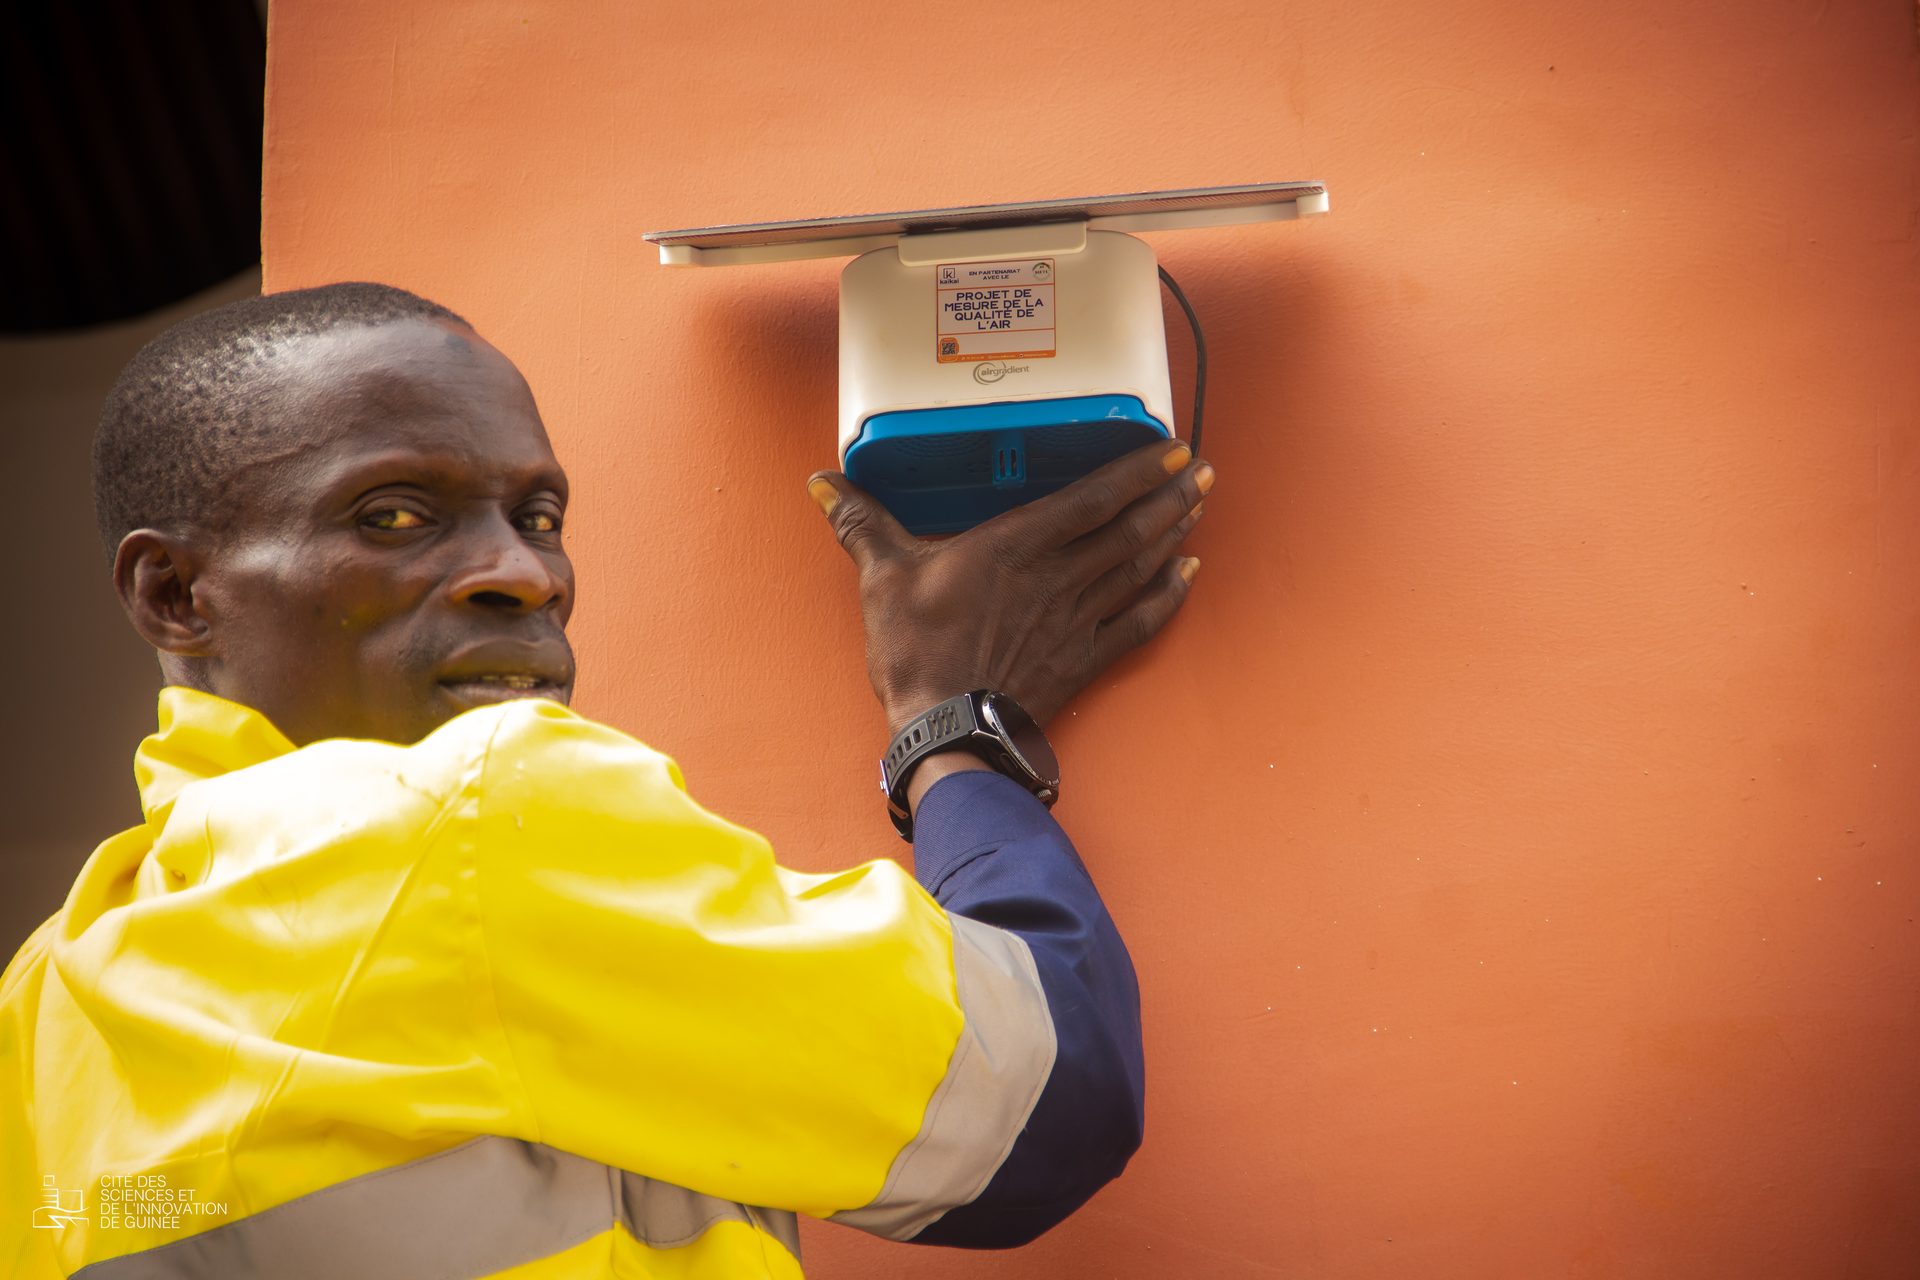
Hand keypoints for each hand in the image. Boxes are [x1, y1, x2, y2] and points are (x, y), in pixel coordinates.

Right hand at [808, 440, 1211, 734]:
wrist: (947, 734)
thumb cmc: (917, 654)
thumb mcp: (882, 578)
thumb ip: (862, 525)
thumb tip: (822, 484)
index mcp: (1015, 546)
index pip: (1093, 498)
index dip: (1138, 470)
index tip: (1172, 448)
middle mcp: (1057, 577)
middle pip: (1130, 529)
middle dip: (1171, 496)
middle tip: (1202, 471)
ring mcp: (1076, 620)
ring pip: (1139, 567)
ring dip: (1174, 533)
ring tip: (1198, 505)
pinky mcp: (1083, 660)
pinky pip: (1138, 622)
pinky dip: (1168, 596)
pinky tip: (1187, 574)